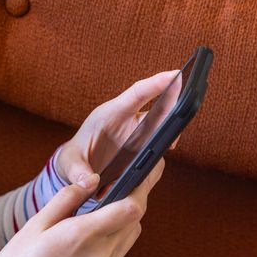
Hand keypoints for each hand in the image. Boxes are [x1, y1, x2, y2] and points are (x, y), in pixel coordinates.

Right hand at [0, 158, 164, 256]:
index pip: (132, 208)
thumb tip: (92, 181)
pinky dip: (105, 253)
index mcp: (82, 234)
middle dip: (127, 207)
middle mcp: (100, 256)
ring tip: (91, 227)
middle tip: (110, 199)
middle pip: (134, 223)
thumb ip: (66, 199)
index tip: (135, 180)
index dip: (138, 191)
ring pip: (126, 242)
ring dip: (118, 229)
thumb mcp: (35, 225)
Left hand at [55, 70, 181, 185]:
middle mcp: (127, 119)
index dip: (156, 83)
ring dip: (171, 130)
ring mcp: (137, 132)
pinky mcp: (143, 146)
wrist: (77, 166)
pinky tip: (167, 151)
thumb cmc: (73, 157)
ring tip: (173, 140)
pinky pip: (159, 144)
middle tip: (188, 102)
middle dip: (174, 103)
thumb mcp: (68, 162)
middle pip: (156, 108)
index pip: (137, 93)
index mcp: (109, 114)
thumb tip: (89, 182)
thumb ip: (76, 170)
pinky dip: (165, 147)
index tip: (176, 74)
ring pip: (162, 126)